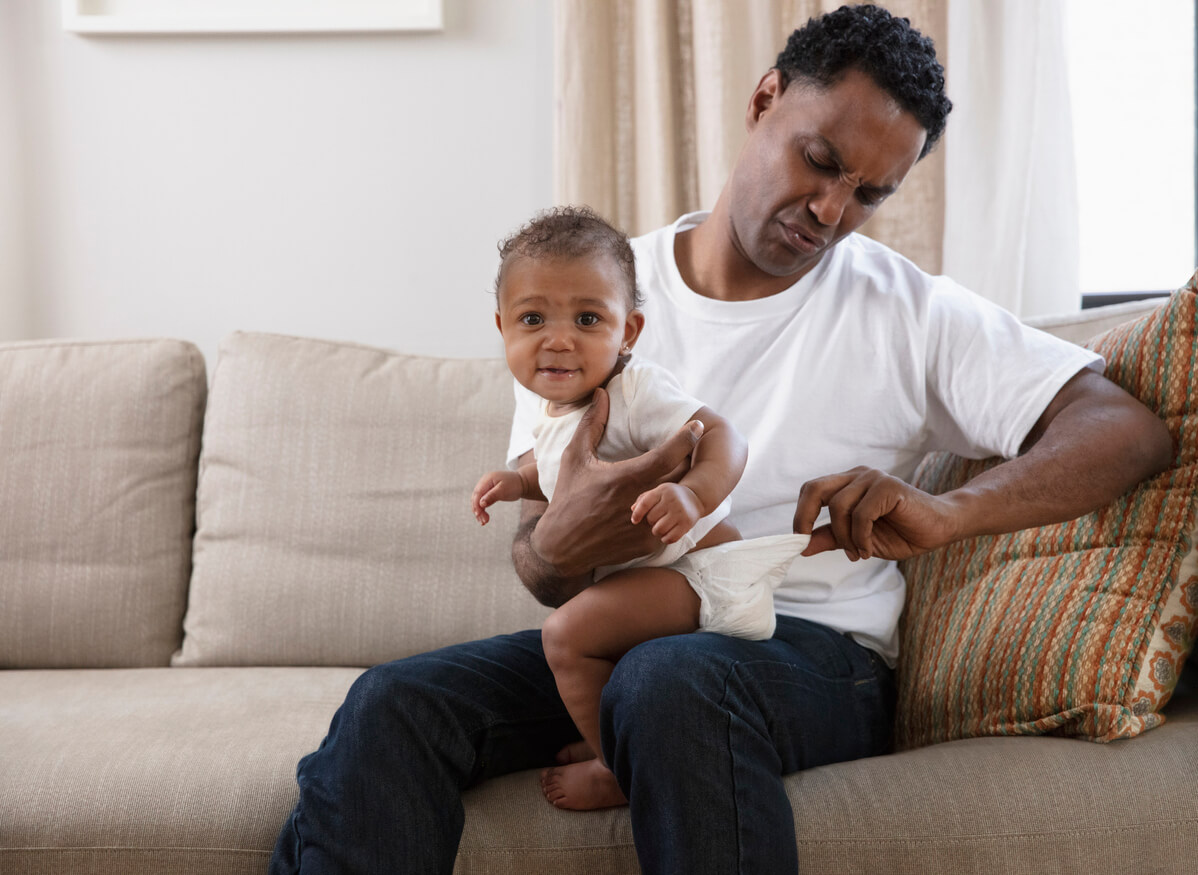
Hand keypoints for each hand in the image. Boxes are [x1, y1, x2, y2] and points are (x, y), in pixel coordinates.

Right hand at [472, 470, 524, 524]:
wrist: (521, 482)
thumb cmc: (514, 484)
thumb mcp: (504, 490)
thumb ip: (492, 496)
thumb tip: (481, 503)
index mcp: (487, 479)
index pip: (477, 493)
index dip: (476, 504)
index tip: (478, 514)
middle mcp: (484, 483)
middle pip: (476, 498)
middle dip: (478, 510)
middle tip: (483, 522)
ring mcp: (485, 488)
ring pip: (478, 501)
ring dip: (479, 512)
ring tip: (484, 522)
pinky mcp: (487, 494)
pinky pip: (482, 503)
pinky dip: (482, 510)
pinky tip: (485, 518)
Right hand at [531, 388, 702, 575]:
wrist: (562, 547)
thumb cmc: (568, 497)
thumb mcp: (574, 457)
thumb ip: (591, 423)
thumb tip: (601, 392)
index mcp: (625, 478)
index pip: (669, 455)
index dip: (687, 438)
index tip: (697, 426)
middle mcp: (639, 502)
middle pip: (682, 476)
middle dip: (689, 461)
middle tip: (692, 448)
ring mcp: (648, 526)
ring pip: (681, 501)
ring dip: (684, 485)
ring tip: (684, 472)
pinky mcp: (650, 545)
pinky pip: (673, 522)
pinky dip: (673, 509)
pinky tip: (668, 500)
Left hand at [631, 483, 702, 544]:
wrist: (696, 498)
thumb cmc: (671, 496)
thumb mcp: (658, 492)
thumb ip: (644, 499)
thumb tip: (633, 509)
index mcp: (663, 490)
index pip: (645, 504)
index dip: (637, 514)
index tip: (635, 521)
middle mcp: (672, 500)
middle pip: (651, 519)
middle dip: (651, 521)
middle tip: (658, 519)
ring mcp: (681, 512)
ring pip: (659, 530)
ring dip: (657, 531)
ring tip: (661, 526)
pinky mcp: (687, 523)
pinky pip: (670, 538)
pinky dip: (665, 539)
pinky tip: (667, 534)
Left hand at [792, 466, 960, 560]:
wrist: (939, 529)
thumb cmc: (899, 532)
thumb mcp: (856, 540)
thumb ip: (830, 538)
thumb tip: (801, 546)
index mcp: (847, 484)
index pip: (811, 490)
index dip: (800, 514)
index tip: (799, 541)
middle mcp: (857, 476)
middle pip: (814, 489)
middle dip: (805, 518)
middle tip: (807, 543)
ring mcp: (873, 478)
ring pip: (838, 507)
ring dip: (844, 538)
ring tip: (857, 552)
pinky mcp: (888, 487)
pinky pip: (861, 514)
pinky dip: (860, 537)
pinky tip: (868, 550)